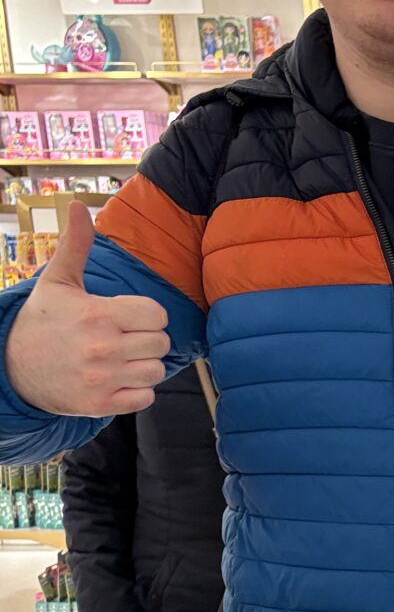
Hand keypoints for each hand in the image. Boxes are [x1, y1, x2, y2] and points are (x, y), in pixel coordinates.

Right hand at [4, 205, 168, 418]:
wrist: (11, 367)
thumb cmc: (41, 321)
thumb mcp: (57, 281)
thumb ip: (76, 245)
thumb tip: (80, 206)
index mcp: (98, 315)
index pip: (157, 315)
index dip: (147, 315)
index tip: (129, 316)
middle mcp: (102, 348)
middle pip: (161, 343)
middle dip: (146, 339)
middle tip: (124, 337)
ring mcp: (102, 379)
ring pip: (156, 371)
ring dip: (143, 365)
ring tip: (120, 358)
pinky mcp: (101, 405)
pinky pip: (145, 398)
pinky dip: (137, 391)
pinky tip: (117, 379)